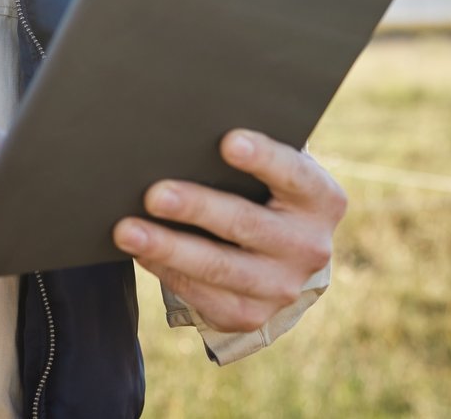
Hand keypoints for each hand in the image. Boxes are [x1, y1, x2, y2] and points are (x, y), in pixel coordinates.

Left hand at [112, 129, 344, 333]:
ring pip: (219, 267)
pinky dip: (168, 272)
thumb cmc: (266, 190)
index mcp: (322, 200)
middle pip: (247, 224)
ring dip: (168, 248)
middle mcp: (310, 247)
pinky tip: (142, 253)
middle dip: (196, 208)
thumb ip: (246, 153)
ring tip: (128, 230)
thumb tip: (186, 136)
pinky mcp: (252, 315)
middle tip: (154, 193)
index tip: (227, 141)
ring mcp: (283, 287)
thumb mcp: (275, 172)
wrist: (284, 252)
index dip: (263, 158)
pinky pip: (204, 296)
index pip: (294, 174)